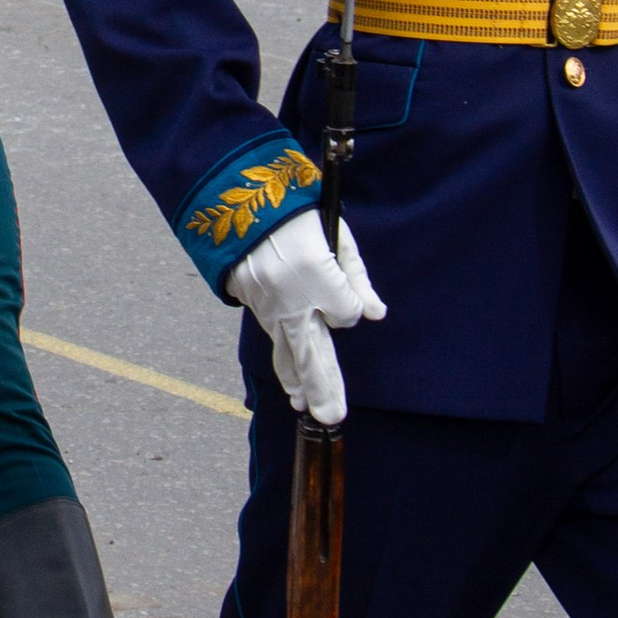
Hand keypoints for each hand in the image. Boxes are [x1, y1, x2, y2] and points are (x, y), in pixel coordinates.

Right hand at [226, 208, 386, 423]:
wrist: (240, 202)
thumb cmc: (297, 214)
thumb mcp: (336, 234)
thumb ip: (356, 278)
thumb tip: (376, 314)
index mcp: (316, 274)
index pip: (346, 314)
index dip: (349, 307)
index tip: (344, 293)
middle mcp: (291, 298)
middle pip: (312, 353)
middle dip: (323, 387)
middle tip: (332, 416)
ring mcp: (269, 306)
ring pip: (286, 353)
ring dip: (299, 383)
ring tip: (306, 406)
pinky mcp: (254, 305)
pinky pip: (273, 338)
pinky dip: (284, 362)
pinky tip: (293, 382)